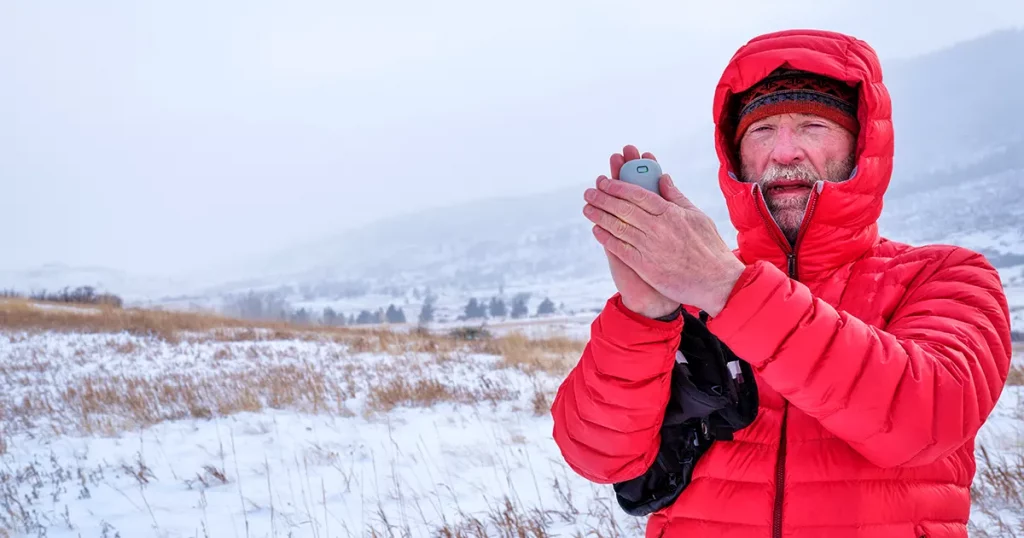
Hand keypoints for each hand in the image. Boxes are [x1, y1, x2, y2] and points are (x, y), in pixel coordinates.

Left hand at [583, 145, 744, 316]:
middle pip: (623, 208)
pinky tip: (596, 230)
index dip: (618, 186)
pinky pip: (620, 248)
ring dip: (600, 216)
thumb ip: (676, 196)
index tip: (604, 181)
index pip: (638, 194)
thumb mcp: (697, 216)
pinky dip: (606, 238)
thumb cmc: (709, 248)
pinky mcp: (645, 266)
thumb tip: (663, 177)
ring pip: (618, 227)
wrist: (716, 282)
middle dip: (603, 198)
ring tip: (587, 207)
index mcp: (671, 213)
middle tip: (589, 191)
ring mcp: (650, 247)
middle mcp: (658, 228)